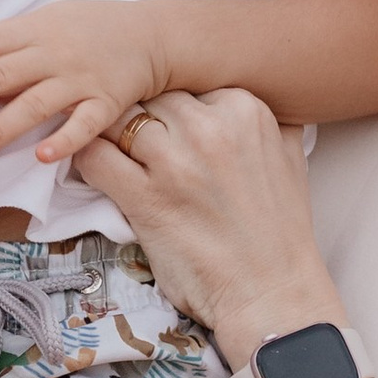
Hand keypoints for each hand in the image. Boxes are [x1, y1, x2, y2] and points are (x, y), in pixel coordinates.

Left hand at [0, 0, 164, 166]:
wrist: (152, 34)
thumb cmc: (90, 26)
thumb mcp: (44, 19)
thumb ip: (0, 32)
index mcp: (33, 30)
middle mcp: (53, 54)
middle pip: (1, 75)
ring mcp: (80, 80)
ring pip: (36, 104)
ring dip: (2, 127)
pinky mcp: (106, 103)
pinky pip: (84, 124)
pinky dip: (64, 139)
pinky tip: (42, 156)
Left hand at [70, 87, 336, 359]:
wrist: (272, 294)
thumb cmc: (280, 232)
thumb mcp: (290, 158)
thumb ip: (269, 119)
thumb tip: (251, 93)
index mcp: (245, 110)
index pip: (186, 84)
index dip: (170, 106)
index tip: (164, 124)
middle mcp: (211, 127)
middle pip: (149, 96)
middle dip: (138, 114)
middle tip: (132, 136)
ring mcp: (175, 162)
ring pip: (117, 118)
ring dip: (107, 133)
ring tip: (107, 148)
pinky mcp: (146, 197)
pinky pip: (94, 156)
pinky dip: (87, 158)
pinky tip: (95, 169)